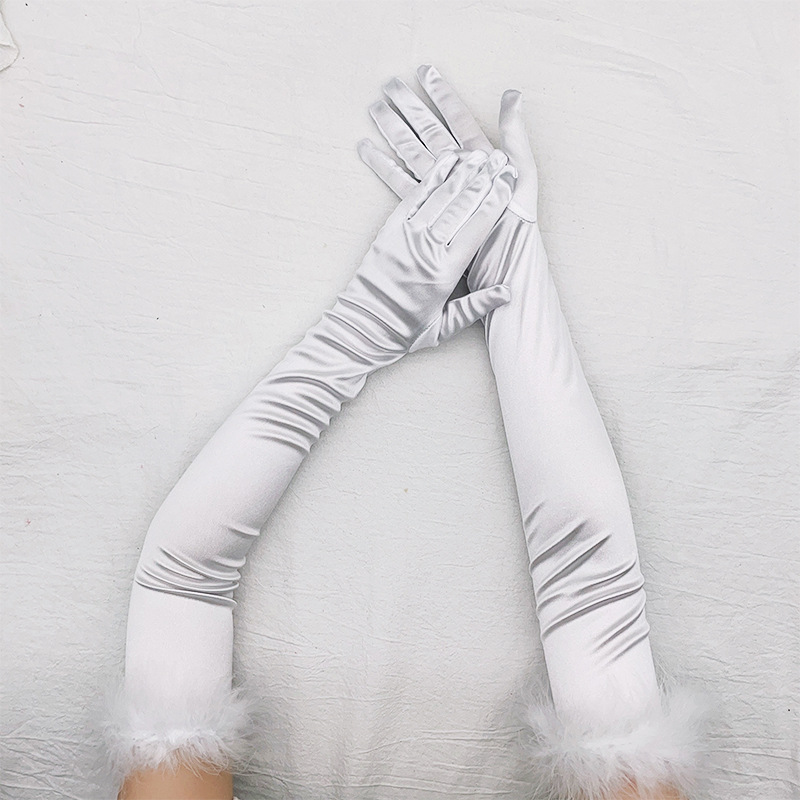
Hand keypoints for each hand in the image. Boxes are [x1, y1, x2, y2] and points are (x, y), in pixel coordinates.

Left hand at [336, 147, 515, 354]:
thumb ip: (478, 306)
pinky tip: (445, 162)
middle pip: (462, 204)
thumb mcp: (446, 327)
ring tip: (478, 153)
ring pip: (440, 195)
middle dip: (484, 178)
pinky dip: (432, 177)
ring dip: (461, 171)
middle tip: (500, 158)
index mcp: (446, 272)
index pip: (478, 227)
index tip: (510, 180)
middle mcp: (427, 249)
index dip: (496, 200)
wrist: (361, 327)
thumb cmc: (405, 330)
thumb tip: (508, 291)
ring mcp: (406, 236)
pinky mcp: (390, 230)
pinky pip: (414, 196)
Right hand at [358, 65, 537, 223]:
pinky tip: (368, 149)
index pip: (458, 117)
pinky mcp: (427, 207)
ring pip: (410, 150)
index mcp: (479, 156)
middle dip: (408, 105)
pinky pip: (401, 182)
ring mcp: (440, 187)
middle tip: (388, 83)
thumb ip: (514, 135)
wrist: (502, 258)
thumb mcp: (523, 173)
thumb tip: (512, 94)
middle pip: (428, 129)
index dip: (442, 94)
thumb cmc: (517, 219)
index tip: (425, 71)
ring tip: (374, 108)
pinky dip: (384, 166)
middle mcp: (456, 168)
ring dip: (392, 129)